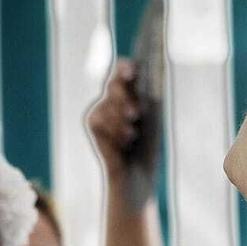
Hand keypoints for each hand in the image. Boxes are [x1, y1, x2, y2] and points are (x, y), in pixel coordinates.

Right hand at [86, 59, 140, 179]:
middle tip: (136, 114)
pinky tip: (124, 144)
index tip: (133, 72)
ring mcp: (101, 111)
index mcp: (133, 93)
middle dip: (125, 97)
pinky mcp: (92, 125)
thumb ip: (149, 97)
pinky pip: (99, 118)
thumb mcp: (153, 120)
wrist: (139, 178)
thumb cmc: (149, 148)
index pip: (126, 70)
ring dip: (123, 122)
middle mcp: (115, 99)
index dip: (127, 67)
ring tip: (132, 138)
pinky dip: (115, 133)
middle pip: (114, 83)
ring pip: (107, 103)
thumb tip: (150, 75)